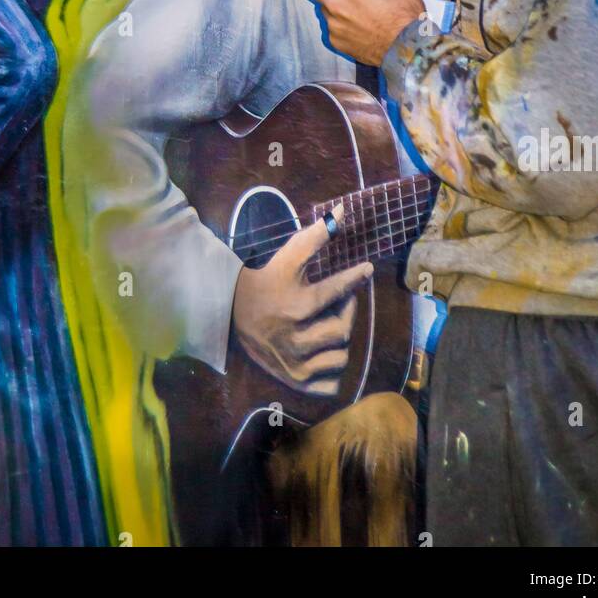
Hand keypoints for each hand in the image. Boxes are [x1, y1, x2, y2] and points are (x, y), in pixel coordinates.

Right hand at [231, 207, 373, 395]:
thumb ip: (315, 235)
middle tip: (343, 300)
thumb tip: (341, 212)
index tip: (367, 270)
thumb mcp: (287, 256)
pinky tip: (325, 352)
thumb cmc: (265, 280)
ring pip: (340, 358)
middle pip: (342, 329)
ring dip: (341, 341)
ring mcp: (295, 363)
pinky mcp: (293, 380)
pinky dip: (333, 371)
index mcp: (297, 305)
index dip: (355, 277)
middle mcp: (296, 337)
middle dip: (347, 310)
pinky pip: (330, 385)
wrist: (231, 312)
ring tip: (331, 325)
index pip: (337, 291)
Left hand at [302, 0, 424, 65]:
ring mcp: (332, 23)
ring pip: (321, 7)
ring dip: (330, 4)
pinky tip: (356, 26)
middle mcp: (334, 1)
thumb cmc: (404, 11)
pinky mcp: (335, 41)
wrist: (406, 47)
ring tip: (350, 8)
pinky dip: (339, 24)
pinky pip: (331, 27)